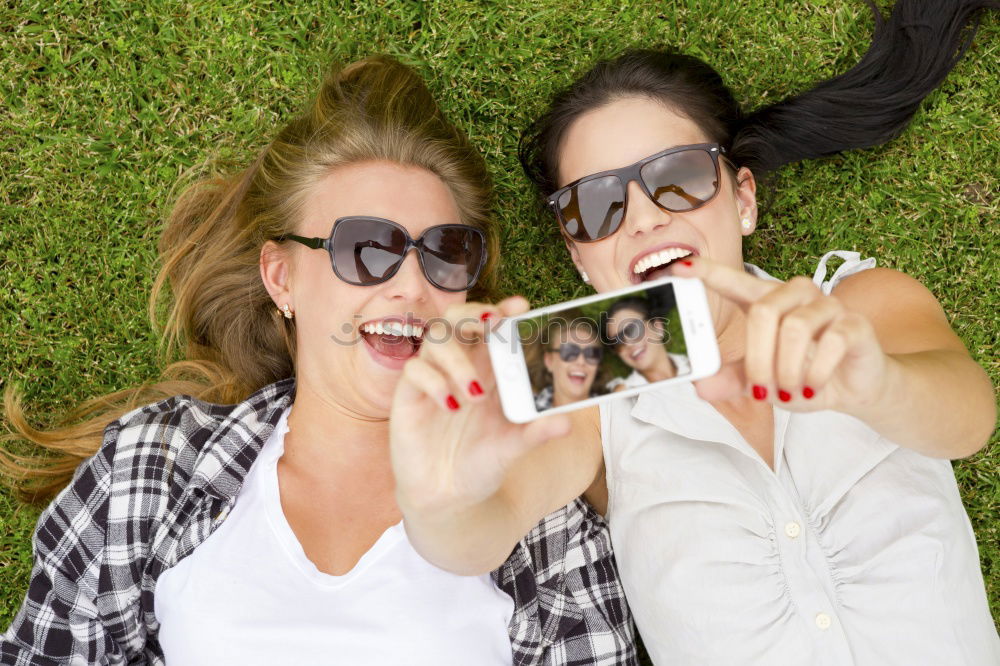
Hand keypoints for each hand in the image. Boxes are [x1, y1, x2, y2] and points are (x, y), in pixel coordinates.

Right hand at [390, 296, 570, 515]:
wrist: (447, 497)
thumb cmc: (480, 463)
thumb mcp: (512, 448)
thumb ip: (535, 433)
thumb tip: (566, 422)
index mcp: (488, 370)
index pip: (492, 327)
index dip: (503, 310)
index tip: (520, 306)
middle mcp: (459, 366)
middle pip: (458, 318)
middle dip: (474, 313)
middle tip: (491, 324)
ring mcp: (432, 378)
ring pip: (436, 339)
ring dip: (458, 360)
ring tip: (474, 394)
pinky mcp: (408, 395)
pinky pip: (415, 370)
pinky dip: (433, 381)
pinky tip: (449, 405)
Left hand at [672, 257, 888, 411]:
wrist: (854, 389)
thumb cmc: (803, 375)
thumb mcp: (762, 382)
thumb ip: (732, 381)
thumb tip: (701, 387)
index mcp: (768, 302)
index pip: (735, 281)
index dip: (709, 273)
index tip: (681, 266)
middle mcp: (797, 295)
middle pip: (763, 311)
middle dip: (757, 359)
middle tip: (762, 390)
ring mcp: (827, 305)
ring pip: (794, 328)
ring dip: (787, 371)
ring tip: (791, 392)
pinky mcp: (855, 323)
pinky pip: (830, 343)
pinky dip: (816, 373)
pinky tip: (814, 387)